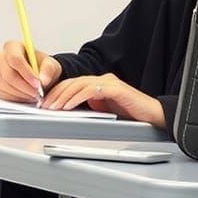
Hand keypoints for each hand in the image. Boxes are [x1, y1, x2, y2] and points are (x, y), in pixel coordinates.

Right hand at [0, 41, 62, 101]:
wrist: (37, 75)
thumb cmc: (41, 67)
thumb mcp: (51, 65)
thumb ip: (49, 70)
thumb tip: (43, 80)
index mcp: (12, 47)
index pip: (15, 59)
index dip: (26, 73)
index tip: (38, 83)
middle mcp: (0, 58)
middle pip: (8, 75)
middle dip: (25, 87)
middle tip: (38, 93)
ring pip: (5, 87)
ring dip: (22, 94)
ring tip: (35, 94)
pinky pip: (4, 95)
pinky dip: (17, 98)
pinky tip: (27, 96)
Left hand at [41, 73, 165, 126]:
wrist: (153, 117)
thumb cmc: (131, 115)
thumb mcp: (104, 112)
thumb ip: (90, 108)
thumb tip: (70, 112)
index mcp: (99, 84)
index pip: (72, 84)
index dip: (57, 92)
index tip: (45, 103)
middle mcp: (103, 80)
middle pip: (73, 82)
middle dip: (56, 94)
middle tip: (44, 105)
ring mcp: (109, 82)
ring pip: (79, 84)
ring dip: (64, 96)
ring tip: (53, 107)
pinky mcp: (115, 88)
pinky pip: (91, 90)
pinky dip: (77, 97)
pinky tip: (69, 105)